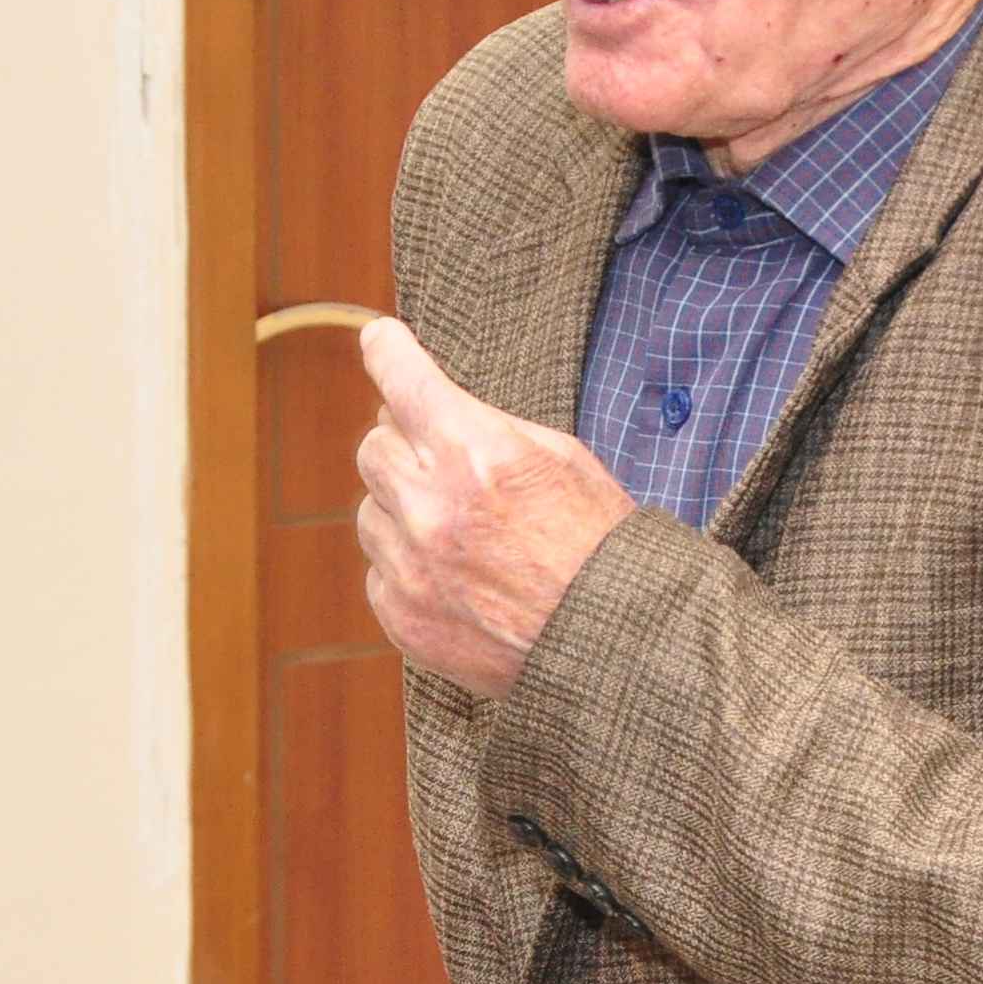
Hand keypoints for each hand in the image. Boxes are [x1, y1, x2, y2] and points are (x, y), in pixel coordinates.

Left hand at [352, 316, 637, 699]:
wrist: (610, 644)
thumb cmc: (597, 544)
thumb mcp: (561, 458)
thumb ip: (485, 426)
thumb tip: (420, 407)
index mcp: (475, 451)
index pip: (402, 378)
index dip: (387, 351)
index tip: (378, 339)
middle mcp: (432, 505)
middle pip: (374, 445)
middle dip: (406, 446)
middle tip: (446, 464)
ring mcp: (411, 564)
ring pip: (372, 511)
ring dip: (405, 510)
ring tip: (464, 534)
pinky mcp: (402, 614)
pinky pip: (380, 569)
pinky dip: (409, 566)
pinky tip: (460, 578)